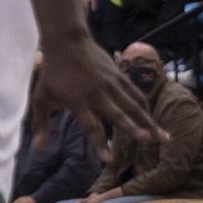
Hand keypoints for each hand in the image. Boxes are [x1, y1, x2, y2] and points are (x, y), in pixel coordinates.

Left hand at [33, 33, 161, 158]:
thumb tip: (38, 148)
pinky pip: (135, 93)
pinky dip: (145, 107)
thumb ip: (41, 123)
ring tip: (164, 138)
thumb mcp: (41, 97)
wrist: (66, 41)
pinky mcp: (119, 75)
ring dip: (149, 122)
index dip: (99, 144)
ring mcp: (111, 84)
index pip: (91, 127)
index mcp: (79, 102)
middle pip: (118, 115)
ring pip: (133, 106)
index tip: (109, 161)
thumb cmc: (53, 73)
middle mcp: (98, 94)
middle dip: (133, 129)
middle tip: (147, 142)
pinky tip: (154, 120)